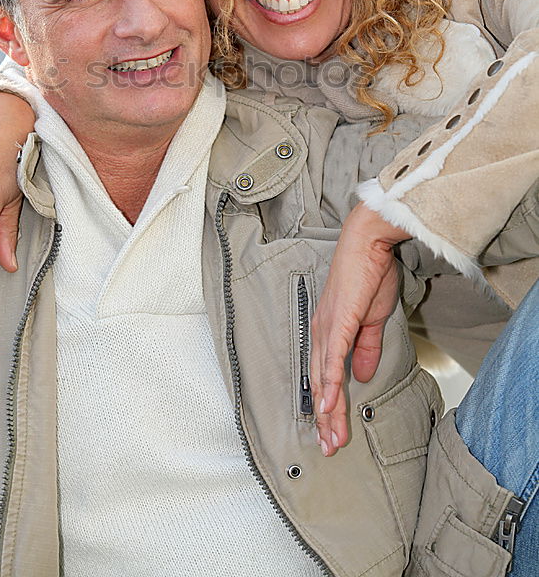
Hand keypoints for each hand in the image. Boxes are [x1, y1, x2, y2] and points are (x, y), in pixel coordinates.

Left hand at [311, 202, 409, 455]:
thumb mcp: (371, 319)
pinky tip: (331, 404)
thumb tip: (362, 376)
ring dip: (328, 411)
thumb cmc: (369, 274)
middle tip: (330, 448)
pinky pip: (333, 358)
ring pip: (324, 378)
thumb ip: (366, 348)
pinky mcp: (338, 321)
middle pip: (320, 384)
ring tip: (333, 438)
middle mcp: (321, 332)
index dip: (328, 406)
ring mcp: (327, 327)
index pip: (325, 376)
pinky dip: (331, 383)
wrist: (369, 244)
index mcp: (328, 331)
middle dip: (325, 419)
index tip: (333, 433)